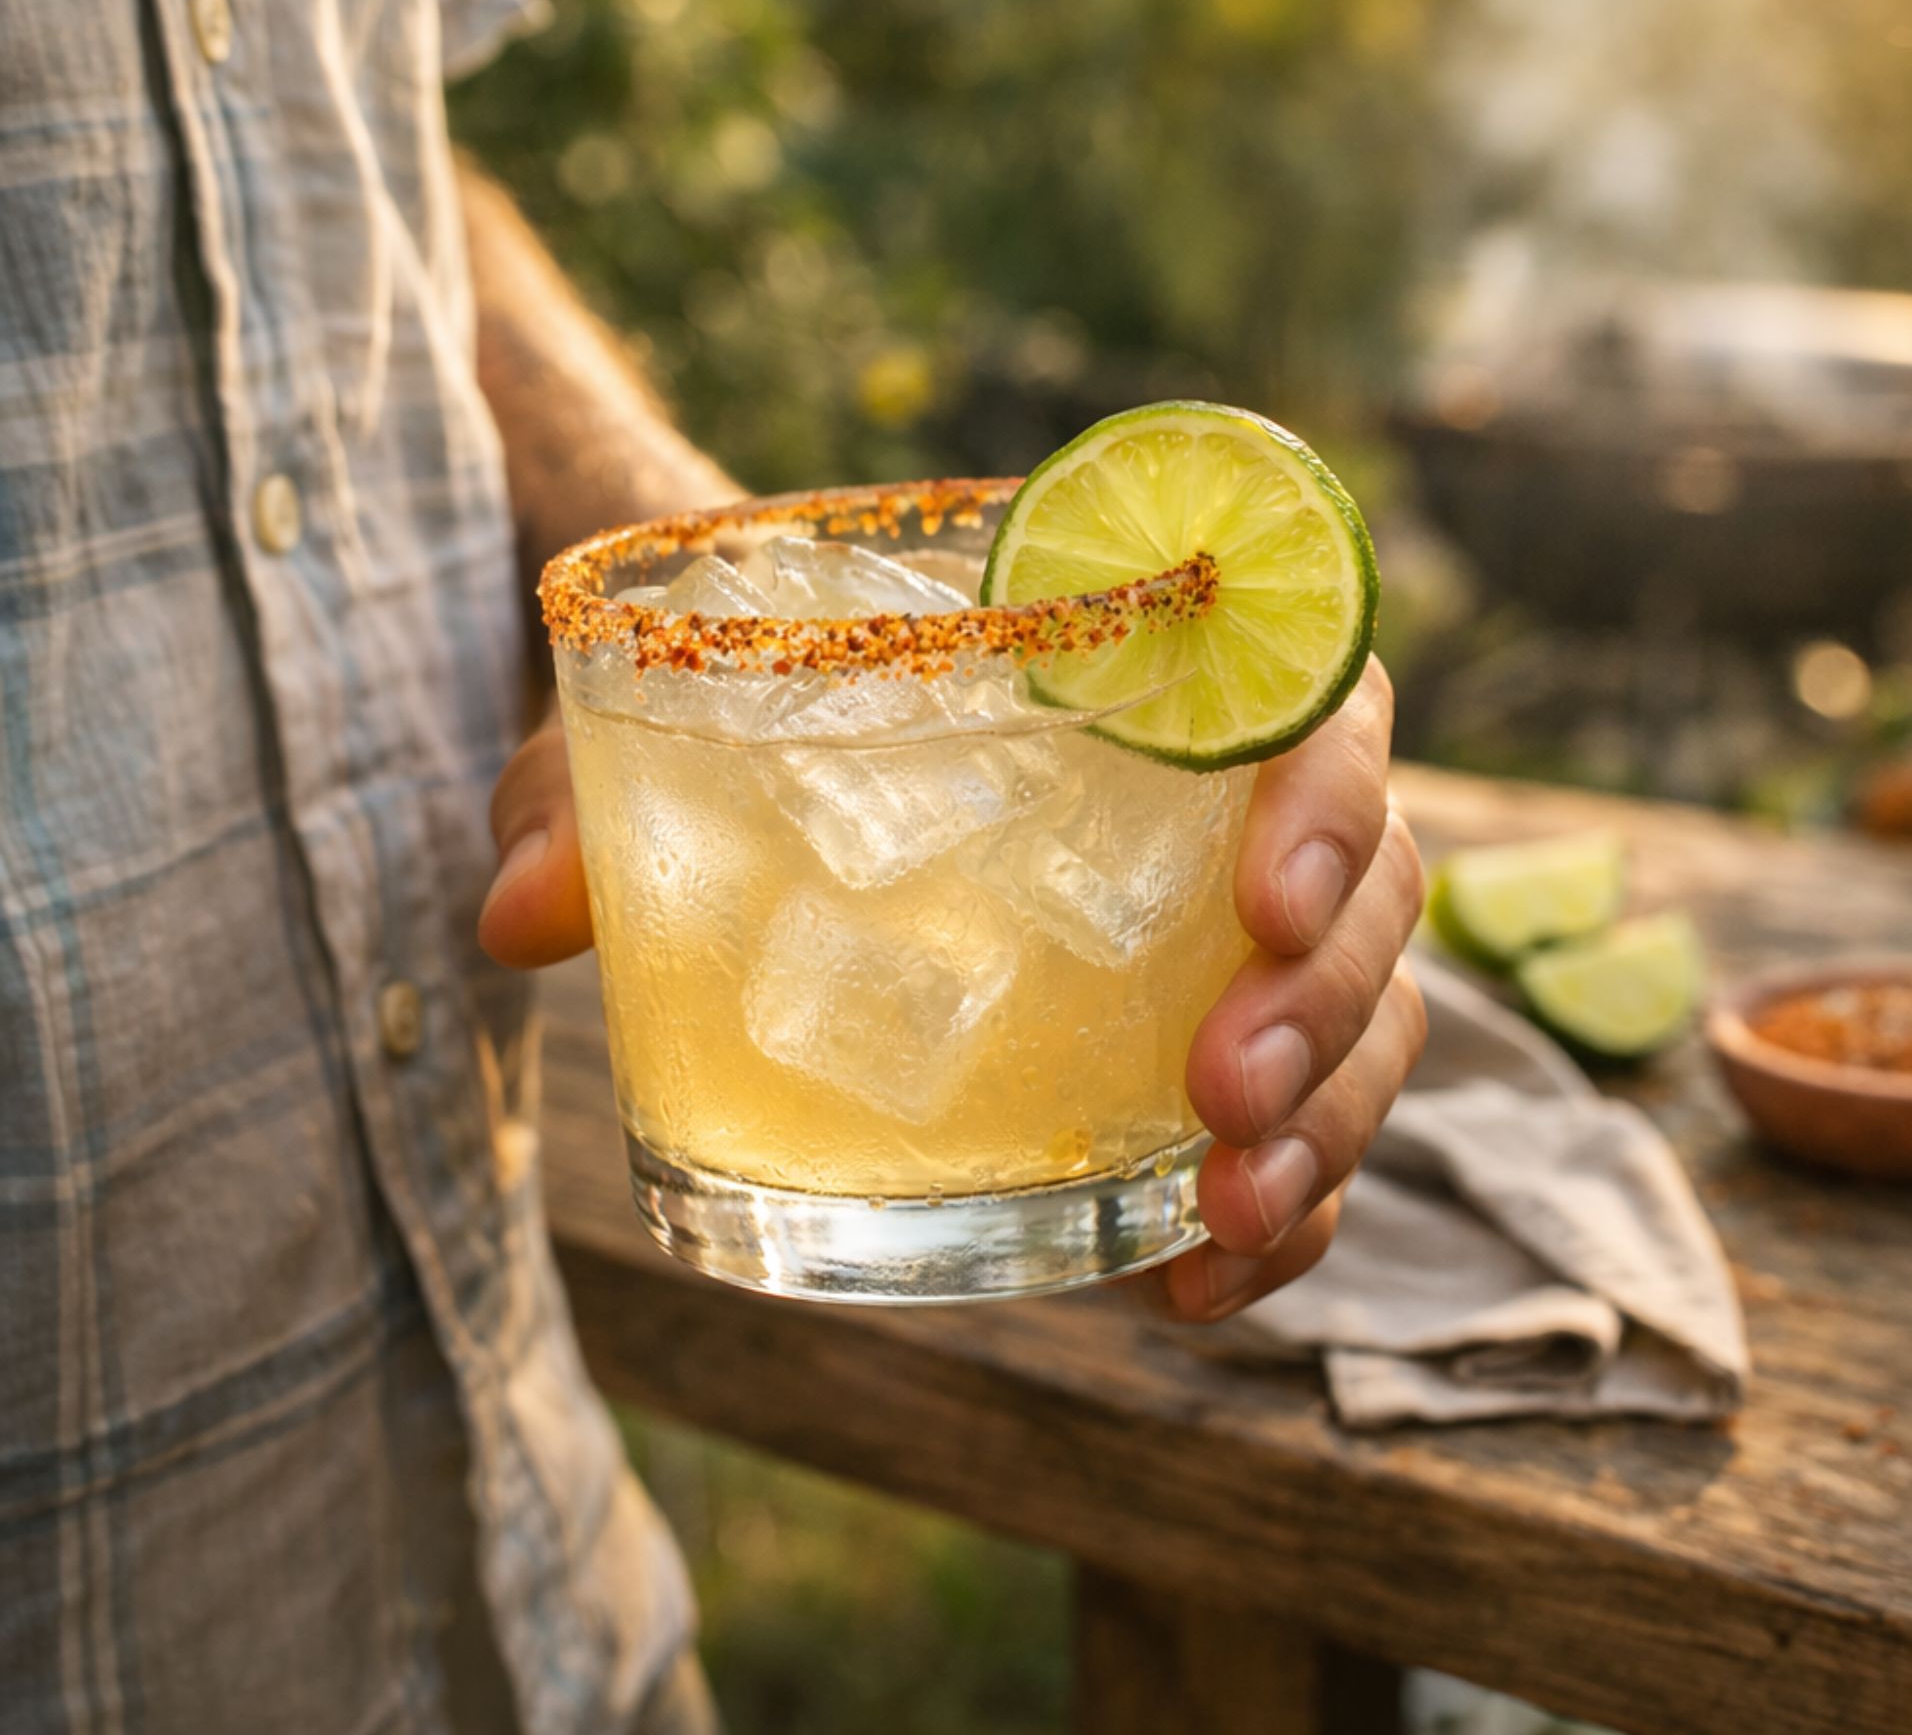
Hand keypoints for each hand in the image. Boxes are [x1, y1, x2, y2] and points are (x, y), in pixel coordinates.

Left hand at [478, 660, 1427, 1326]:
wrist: (767, 716)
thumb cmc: (764, 684)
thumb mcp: (673, 708)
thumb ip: (590, 790)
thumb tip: (511, 922)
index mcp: (1140, 659)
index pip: (1306, 692)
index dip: (1329, 790)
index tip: (1268, 896)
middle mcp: (1213, 794)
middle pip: (1369, 879)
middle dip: (1326, 998)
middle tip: (1224, 1095)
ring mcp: (1215, 927)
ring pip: (1365, 1013)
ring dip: (1330, 1124)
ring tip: (1229, 1221)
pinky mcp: (1188, 1040)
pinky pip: (1299, 1124)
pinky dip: (1275, 1211)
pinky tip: (1196, 1283)